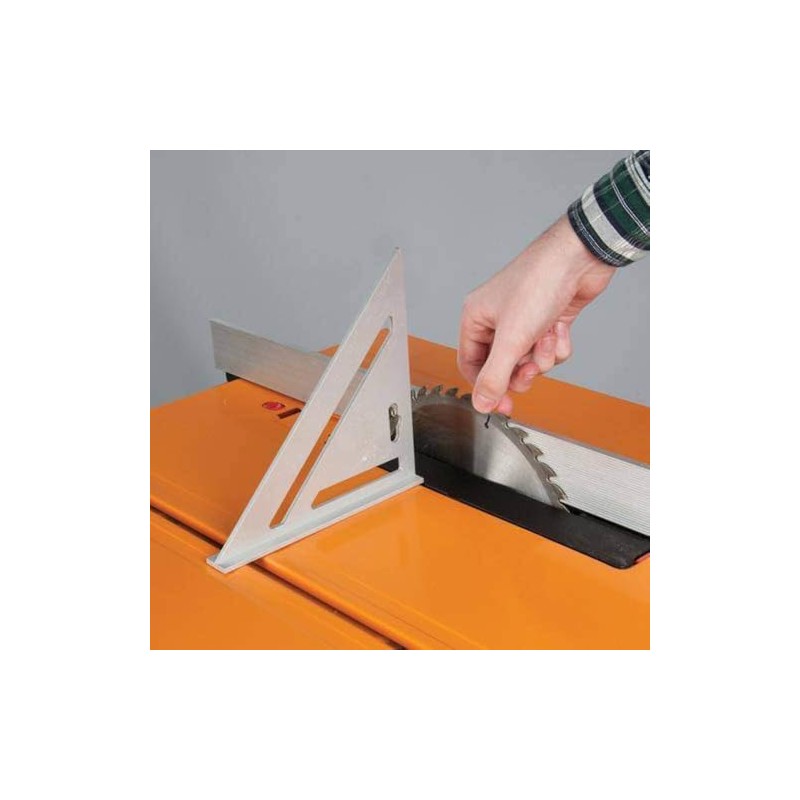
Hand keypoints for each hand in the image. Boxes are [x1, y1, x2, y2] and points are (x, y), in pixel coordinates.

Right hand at [457, 215, 615, 414]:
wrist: (578, 259)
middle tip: (530, 369)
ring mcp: (525, 321)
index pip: (470, 364)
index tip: (502, 406)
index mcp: (476, 318)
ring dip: (542, 356)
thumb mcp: (511, 340)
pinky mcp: (548, 321)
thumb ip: (494, 376)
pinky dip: (557, 346)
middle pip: (502, 366)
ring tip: (547, 338)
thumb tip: (482, 403)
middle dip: (520, 371)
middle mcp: (498, 320)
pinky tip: (559, 328)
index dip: (485, 387)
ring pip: (529, 360)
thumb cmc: (538, 284)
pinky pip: (549, 350)